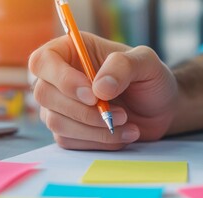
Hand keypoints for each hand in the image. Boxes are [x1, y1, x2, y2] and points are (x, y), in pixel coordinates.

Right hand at [29, 32, 178, 149]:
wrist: (160, 110)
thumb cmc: (150, 79)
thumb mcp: (146, 62)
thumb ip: (123, 66)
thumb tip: (98, 88)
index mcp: (71, 51)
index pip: (43, 61)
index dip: (62, 79)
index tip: (92, 95)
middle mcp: (59, 78)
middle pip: (44, 95)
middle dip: (83, 111)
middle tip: (120, 114)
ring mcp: (60, 106)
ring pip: (56, 122)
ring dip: (94, 128)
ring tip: (127, 123)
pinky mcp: (68, 130)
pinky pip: (69, 141)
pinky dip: (99, 141)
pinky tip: (123, 135)